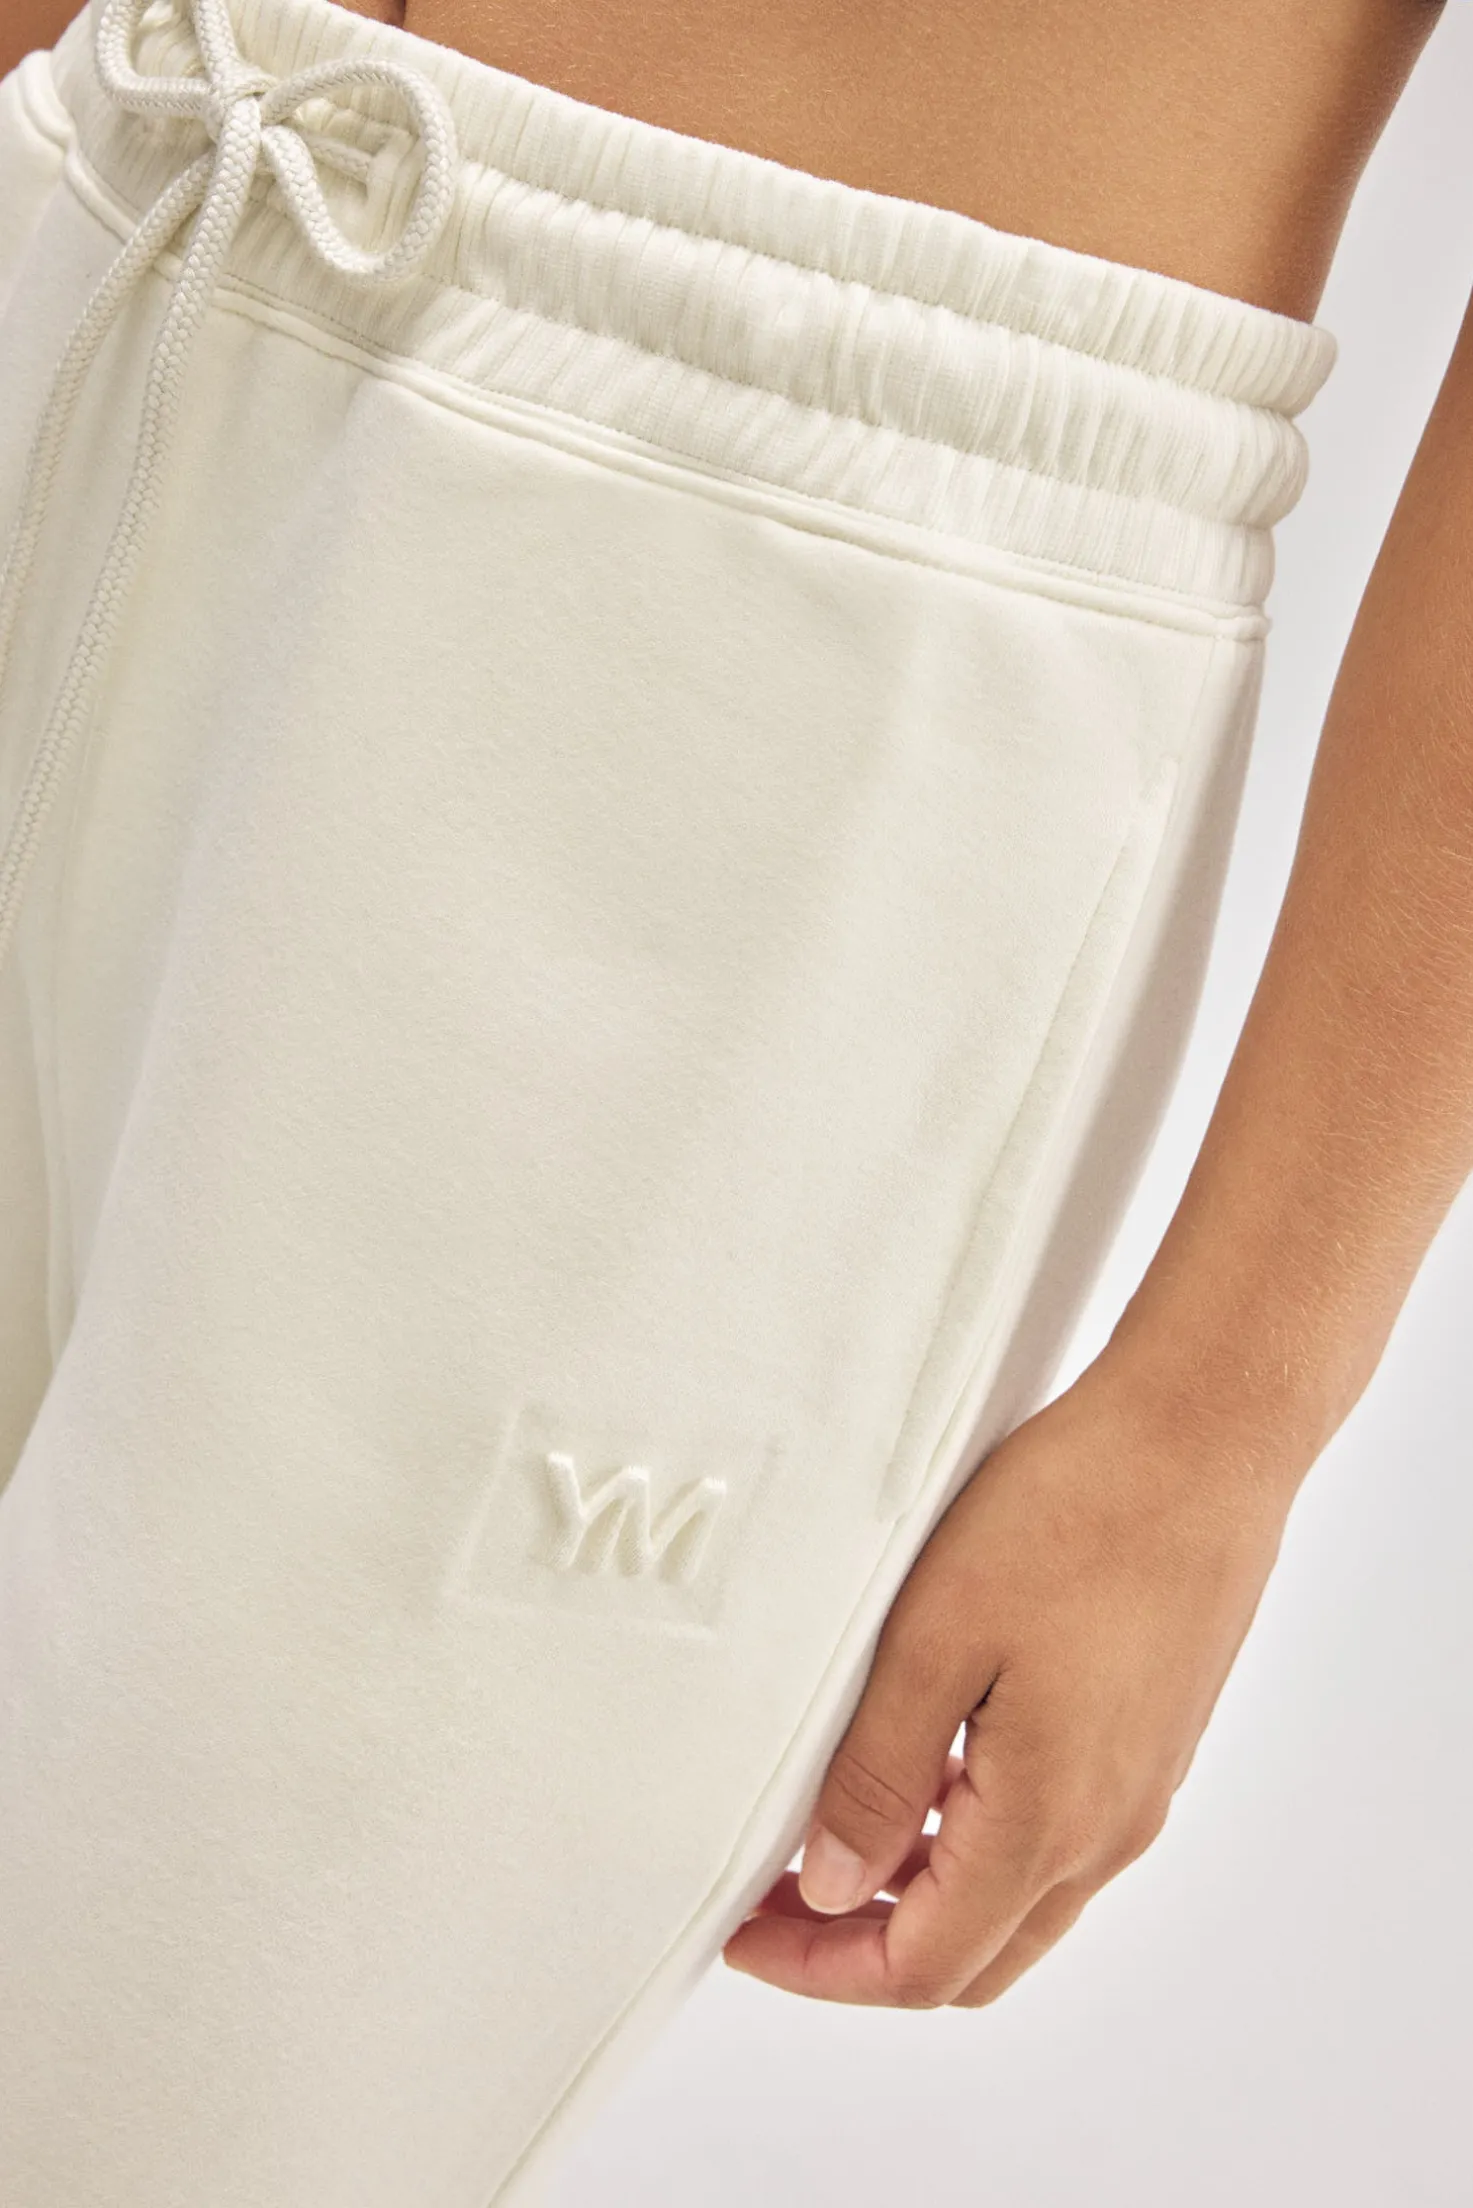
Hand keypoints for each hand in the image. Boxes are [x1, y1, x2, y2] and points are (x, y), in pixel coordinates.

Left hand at [722, 1353, 1302, 2007]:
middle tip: (777, 1898)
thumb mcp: (937, 1637)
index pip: (925, 1967)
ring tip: (834, 1828)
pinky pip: (1056, 1838)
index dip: (823, 1970)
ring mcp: (1139, 1788)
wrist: (1205, 1437)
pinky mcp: (1150, 1740)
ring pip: (1020, 1903)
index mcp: (1048, 1820)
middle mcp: (1107, 1830)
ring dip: (923, 1896)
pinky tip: (924, 1769)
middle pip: (976, 1958)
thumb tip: (833, 1889)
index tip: (746, 1933)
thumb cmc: (1077, 1513)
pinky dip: (976, 1844)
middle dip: (866, 1949)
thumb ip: (879, 1776)